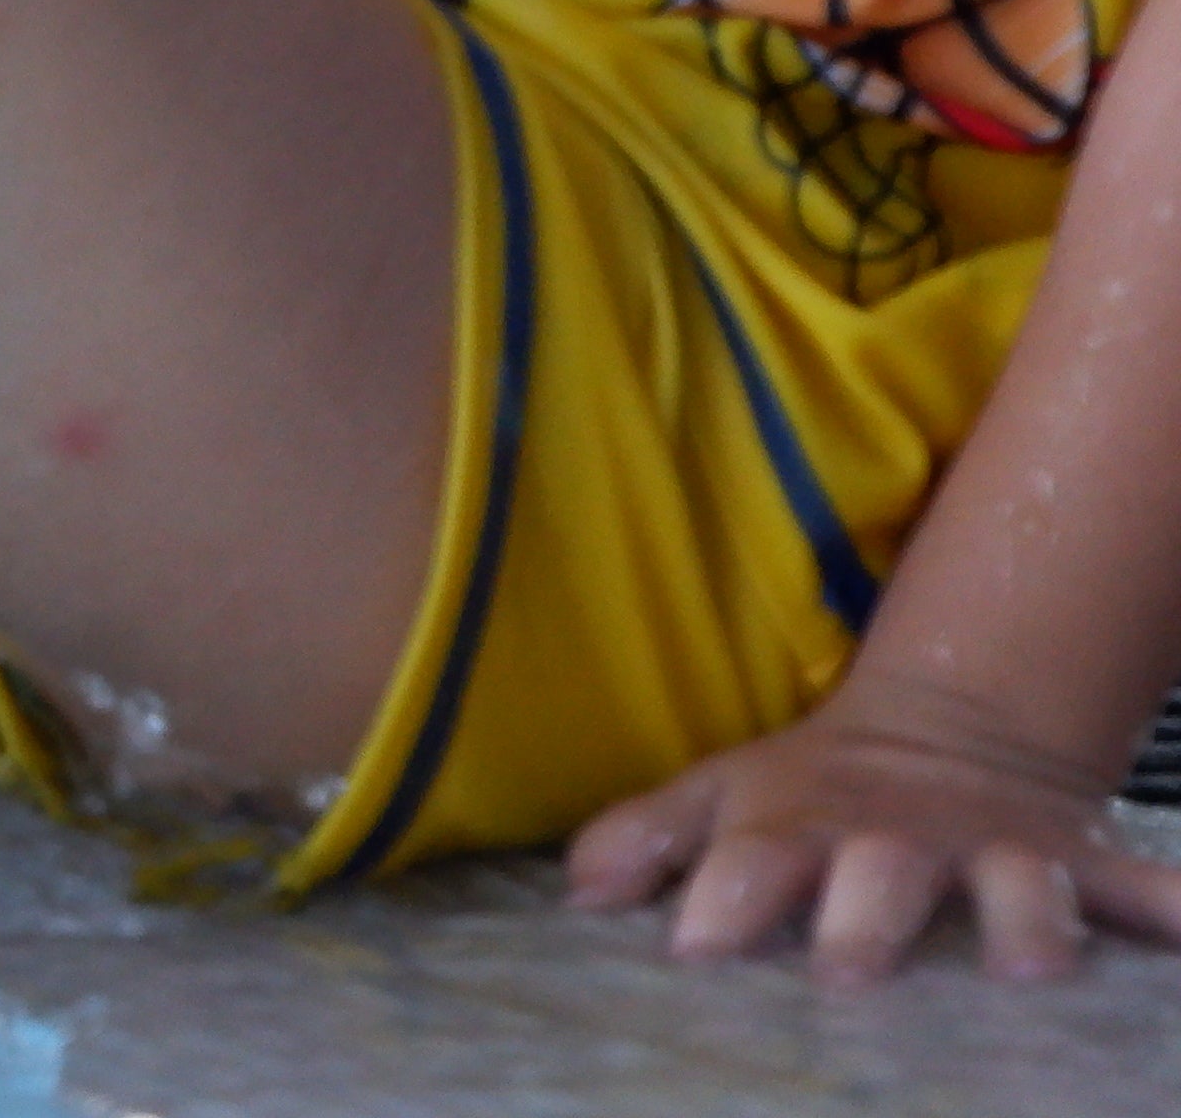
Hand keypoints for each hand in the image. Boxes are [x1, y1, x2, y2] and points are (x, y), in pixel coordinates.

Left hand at [565, 684, 1180, 980]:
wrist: (945, 729)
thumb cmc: (807, 796)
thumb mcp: (720, 799)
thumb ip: (646, 840)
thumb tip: (581, 893)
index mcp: (801, 826)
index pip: (749, 861)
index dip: (721, 901)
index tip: (695, 948)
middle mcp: (899, 840)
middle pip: (880, 875)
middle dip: (866, 918)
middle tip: (851, 972)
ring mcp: (996, 849)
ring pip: (1019, 883)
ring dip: (1028, 918)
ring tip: (1031, 967)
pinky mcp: (1078, 860)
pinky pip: (1142, 886)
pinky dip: (1171, 906)